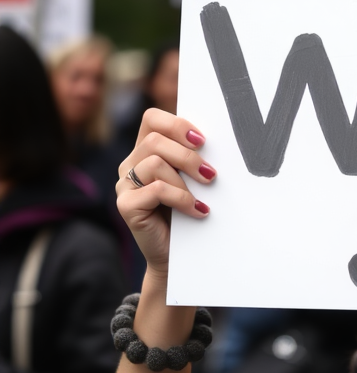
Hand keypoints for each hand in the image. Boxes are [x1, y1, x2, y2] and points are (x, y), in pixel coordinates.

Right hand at [116, 109, 214, 276]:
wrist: (178, 254)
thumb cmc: (190, 211)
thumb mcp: (193, 179)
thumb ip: (194, 157)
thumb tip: (216, 141)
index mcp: (146, 151)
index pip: (152, 119)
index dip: (177, 124)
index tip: (202, 141)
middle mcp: (130, 164)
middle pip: (155, 140)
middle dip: (188, 156)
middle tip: (211, 175)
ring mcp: (124, 184)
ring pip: (154, 163)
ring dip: (185, 181)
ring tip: (201, 198)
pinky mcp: (126, 205)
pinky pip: (156, 190)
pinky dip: (182, 199)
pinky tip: (197, 211)